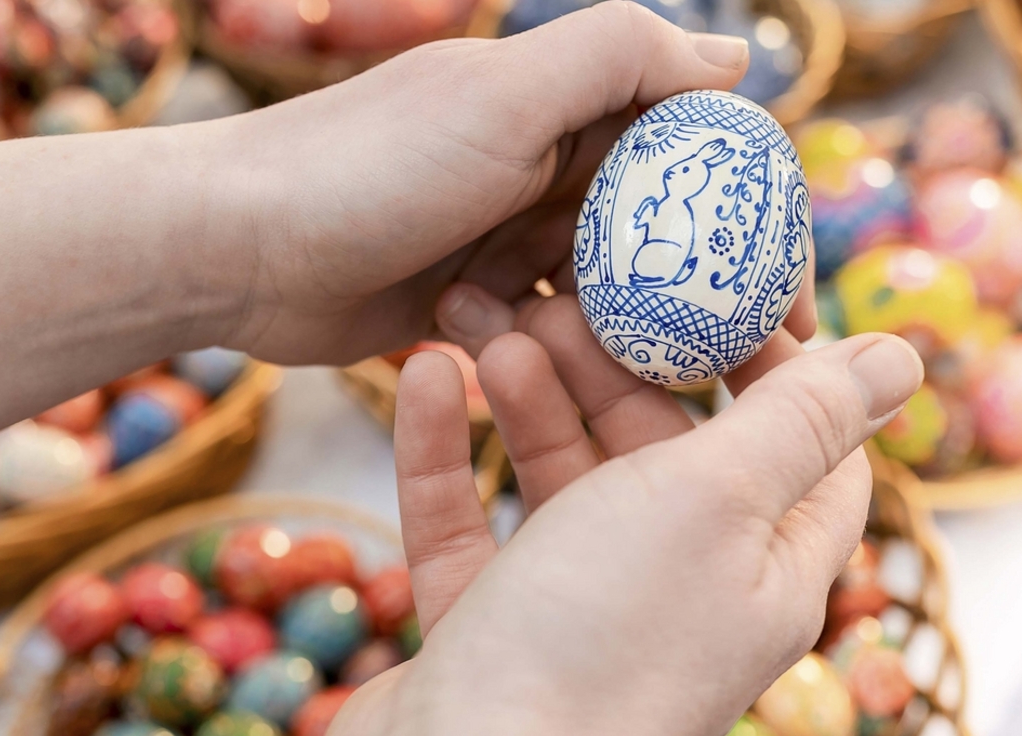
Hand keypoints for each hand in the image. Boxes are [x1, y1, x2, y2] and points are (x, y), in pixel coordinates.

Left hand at [218, 2, 757, 364]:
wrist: (235, 248)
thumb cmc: (365, 167)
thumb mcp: (500, 97)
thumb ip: (619, 60)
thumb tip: (740, 64)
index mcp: (565, 102)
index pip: (696, 153)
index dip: (752, 223)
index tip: (786, 300)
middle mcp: (542, 161)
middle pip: (659, 232)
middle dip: (702, 300)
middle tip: (742, 376)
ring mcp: (504, 233)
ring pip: (603, 291)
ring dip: (623, 335)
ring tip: (643, 390)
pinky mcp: (467, 298)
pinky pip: (541, 328)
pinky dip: (554, 351)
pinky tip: (556, 379)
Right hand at [296, 304, 921, 735]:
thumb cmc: (601, 636)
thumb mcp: (717, 499)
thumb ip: (799, 419)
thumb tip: (897, 359)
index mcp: (767, 569)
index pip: (801, 443)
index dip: (767, 355)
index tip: (705, 280)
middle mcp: (681, 592)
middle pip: (665, 447)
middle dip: (615, 360)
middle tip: (560, 294)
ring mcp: (578, 613)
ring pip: (561, 476)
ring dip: (527, 393)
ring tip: (486, 323)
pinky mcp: (487, 625)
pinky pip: (471, 521)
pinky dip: (449, 451)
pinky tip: (424, 374)